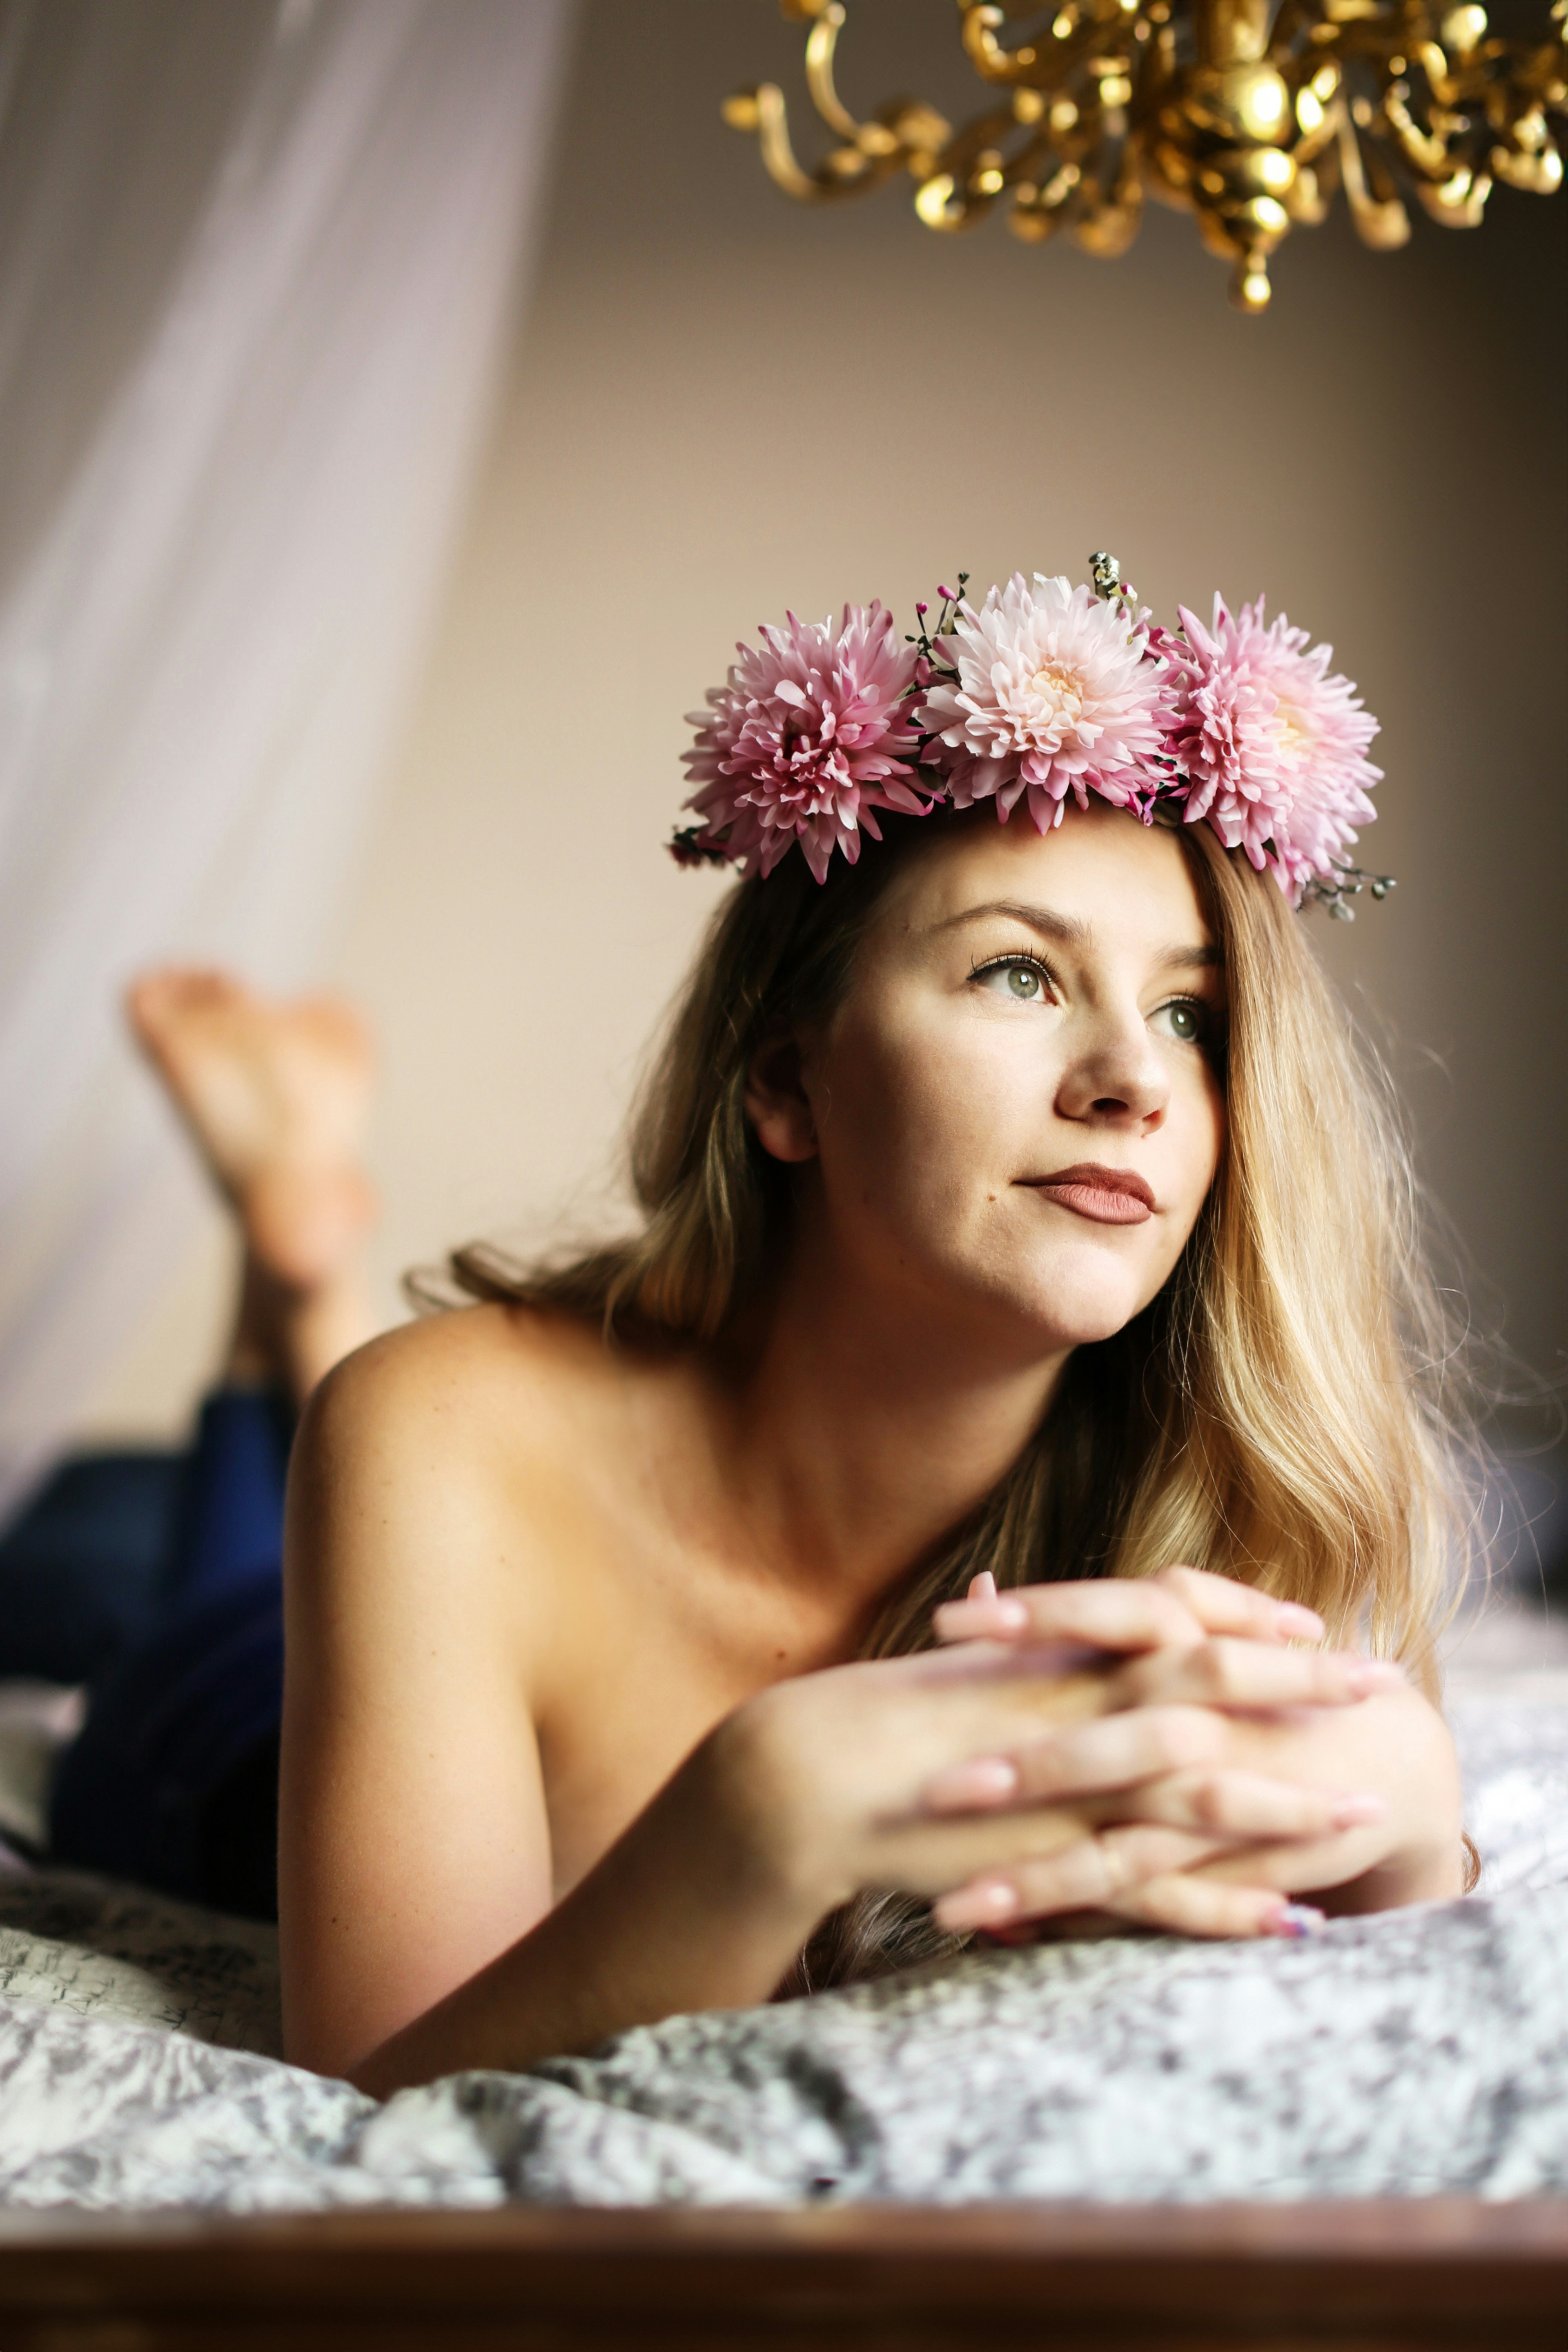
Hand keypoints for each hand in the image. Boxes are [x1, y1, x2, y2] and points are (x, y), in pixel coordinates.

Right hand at [706, 1567, 1386, 1946]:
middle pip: (1220, 1683)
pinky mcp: (1058, 1859)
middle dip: (1304, 1685)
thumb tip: (1014, 1600)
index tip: (1299, 1621)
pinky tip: (1287, 1923)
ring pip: (1211, 1791)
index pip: (1175, 1609)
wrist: (810, 1774)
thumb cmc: (871, 1714)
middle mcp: (1079, 1705)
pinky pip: (1162, 1890)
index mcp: (1056, 1650)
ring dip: (1293, 1804)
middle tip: (1378, 1681)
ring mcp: (1074, 1785)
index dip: (1244, 1614)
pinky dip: (1229, 1909)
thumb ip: (1004, 1648)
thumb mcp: (954, 1667)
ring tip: (1363, 1817)